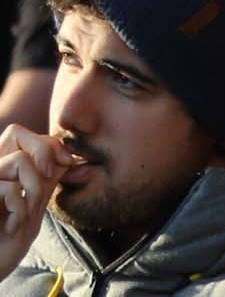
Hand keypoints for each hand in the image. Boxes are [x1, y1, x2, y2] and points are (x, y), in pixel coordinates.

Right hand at [0, 124, 76, 274]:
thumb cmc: (8, 240)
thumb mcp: (34, 203)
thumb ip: (46, 177)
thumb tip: (70, 153)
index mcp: (2, 170)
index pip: (23, 134)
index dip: (49, 143)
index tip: (69, 162)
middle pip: (15, 131)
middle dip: (43, 151)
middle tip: (50, 176)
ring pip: (19, 160)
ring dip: (35, 186)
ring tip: (29, 210)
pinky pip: (8, 188)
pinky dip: (19, 209)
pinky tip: (13, 226)